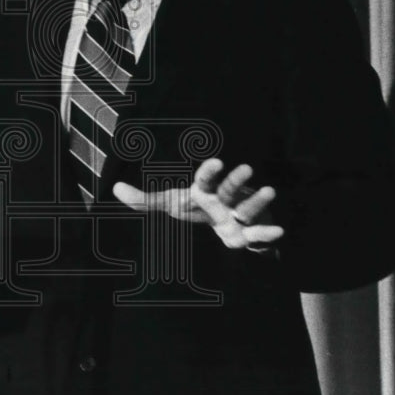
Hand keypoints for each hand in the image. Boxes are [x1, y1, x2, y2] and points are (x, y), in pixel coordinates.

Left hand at [112, 158, 283, 249]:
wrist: (232, 226)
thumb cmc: (200, 209)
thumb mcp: (174, 204)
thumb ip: (147, 200)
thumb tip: (115, 189)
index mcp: (204, 192)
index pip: (205, 179)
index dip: (209, 171)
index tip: (217, 161)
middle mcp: (225, 198)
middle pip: (229, 189)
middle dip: (236, 180)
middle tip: (246, 168)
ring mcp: (240, 214)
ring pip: (248, 207)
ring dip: (257, 201)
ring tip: (270, 190)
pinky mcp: (250, 233)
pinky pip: (259, 233)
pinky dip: (267, 233)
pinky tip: (279, 230)